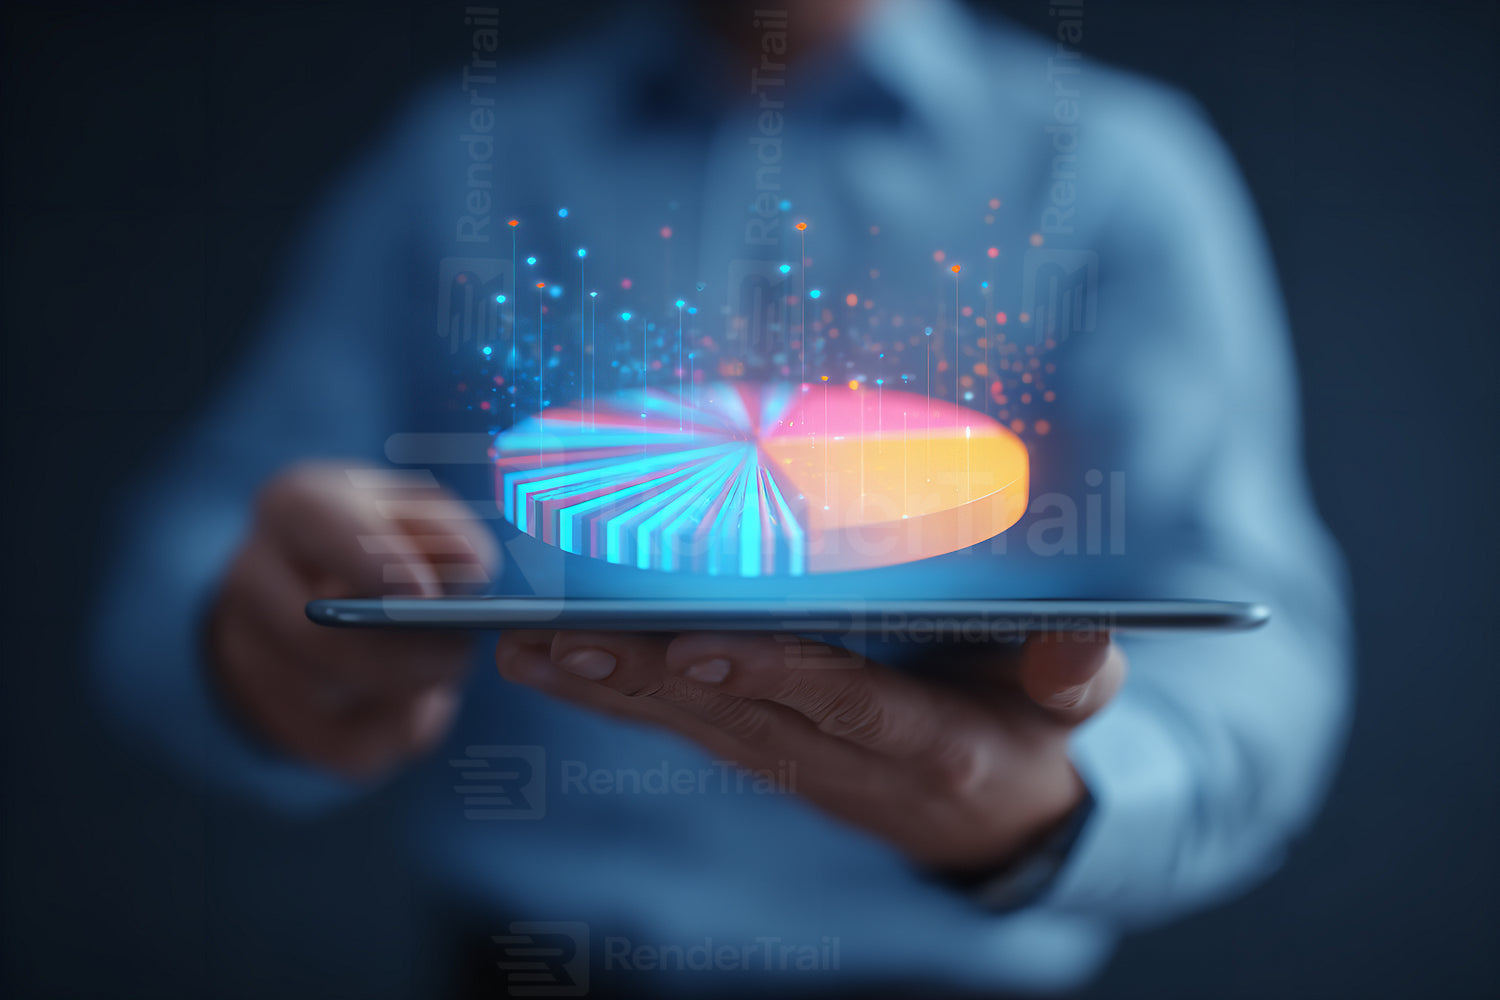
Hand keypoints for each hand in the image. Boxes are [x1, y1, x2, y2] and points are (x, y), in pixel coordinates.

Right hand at [208, 462, 499, 777]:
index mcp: (294, 507)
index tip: (425, 594)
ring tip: (441, 667)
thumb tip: (472, 566)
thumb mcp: (423, 516)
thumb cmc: (392, 542)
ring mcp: (247, 652)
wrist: (327, 587)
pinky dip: (399, 731)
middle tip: (461, 651)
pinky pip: (347, 749)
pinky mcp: (272, 719)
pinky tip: (415, 703)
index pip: (315, 523)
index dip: (373, 562)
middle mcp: (251, 576)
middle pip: (317, 636)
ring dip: (409, 692)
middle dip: (406, 654)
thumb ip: (452, 533)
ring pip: (335, 700)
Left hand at [495, 629, 1124, 871]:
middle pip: (740, 714)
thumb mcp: (1079, 707)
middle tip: (562, 636)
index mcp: (931, 741)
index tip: (697, 645)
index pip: (844, 703)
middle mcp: (848, 762)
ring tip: (531, 647)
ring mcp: (799, 764)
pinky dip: (621, 697)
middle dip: (648, 675)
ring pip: (699, 723)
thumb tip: (1078, 649)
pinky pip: (690, 726)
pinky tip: (559, 666)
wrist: (1003, 822)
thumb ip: (1079, 675)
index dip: (773, 675)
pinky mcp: (769, 755)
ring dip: (611, 687)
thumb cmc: (1035, 733)